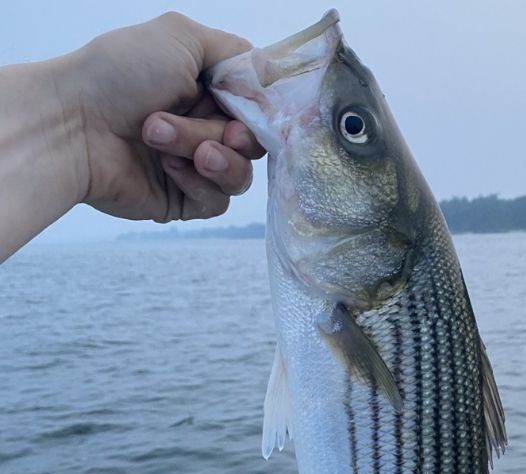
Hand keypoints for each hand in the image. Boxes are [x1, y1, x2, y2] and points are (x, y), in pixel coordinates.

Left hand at [56, 12, 264, 221]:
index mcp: (206, 91)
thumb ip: (234, 50)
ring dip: (212, 157)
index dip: (261, 114)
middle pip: (254, 144)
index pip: (258, 109)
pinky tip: (168, 167)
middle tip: (214, 131)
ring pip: (240, 175)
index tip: (250, 110)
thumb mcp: (180, 36)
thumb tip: (270, 74)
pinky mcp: (182, 200)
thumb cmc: (119, 75)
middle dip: (233, 135)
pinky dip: (197, 183)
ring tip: (167, 142)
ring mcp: (194, 167)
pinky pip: (217, 202)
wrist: (72, 125)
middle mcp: (204, 128)